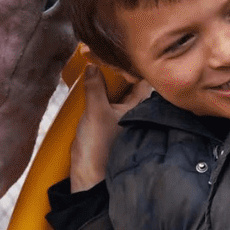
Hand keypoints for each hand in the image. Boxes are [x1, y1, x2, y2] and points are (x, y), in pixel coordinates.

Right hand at [69, 64, 150, 192]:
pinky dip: (98, 90)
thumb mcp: (95, 112)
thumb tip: (93, 66)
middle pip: (128, 81)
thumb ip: (96, 87)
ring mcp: (121, 118)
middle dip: (114, 67)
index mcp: (140, 107)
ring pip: (116, 90)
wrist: (87, 179)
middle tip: (97, 53)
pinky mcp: (107, 124)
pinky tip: (88, 81)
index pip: (142, 77)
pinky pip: (105, 100)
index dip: (130, 62)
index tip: (113, 50)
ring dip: (105, 78)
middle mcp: (135, 111)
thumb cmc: (99, 150)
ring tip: (90, 61)